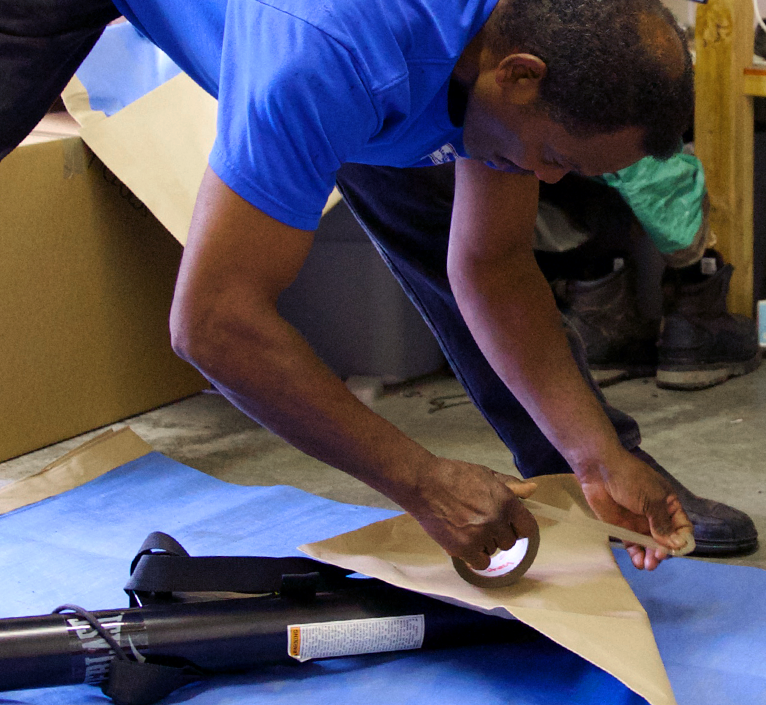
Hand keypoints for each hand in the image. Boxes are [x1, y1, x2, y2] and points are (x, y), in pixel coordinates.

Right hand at [402, 458, 538, 569]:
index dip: (518, 527)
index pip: (527, 527)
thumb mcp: (485, 474)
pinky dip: (474, 557)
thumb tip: (533, 489)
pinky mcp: (463, 548)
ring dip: (483, 544)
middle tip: (480, 523)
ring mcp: (481, 535)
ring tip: (466, 528)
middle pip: (509, 542)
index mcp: (506, 501)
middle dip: (497, 534)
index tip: (508, 525)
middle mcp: (497, 520)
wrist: (423, 483)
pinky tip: (465, 544)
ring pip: (493, 551)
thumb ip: (511, 485)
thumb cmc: (453, 475)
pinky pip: (480, 563)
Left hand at [576, 448, 692, 569]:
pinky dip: (637, 556)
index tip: (676, 549)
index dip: (681, 540)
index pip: (682, 527)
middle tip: (657, 556)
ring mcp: (639, 524)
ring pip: (650, 546)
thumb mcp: (652, 499)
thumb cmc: (630, 479)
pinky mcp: (623, 529)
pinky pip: (633, 546)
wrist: (600, 470)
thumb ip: (662, 523)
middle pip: (667, 541)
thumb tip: (676, 544)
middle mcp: (656, 517)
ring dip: (651, 557)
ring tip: (649, 565)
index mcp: (668, 505)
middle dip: (664, 552)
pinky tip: (638, 563)